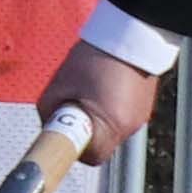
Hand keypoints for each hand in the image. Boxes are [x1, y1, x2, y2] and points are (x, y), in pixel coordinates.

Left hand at [43, 44, 160, 156]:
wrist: (131, 35)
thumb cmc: (94, 58)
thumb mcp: (58, 85)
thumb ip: (48, 111)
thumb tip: (49, 124)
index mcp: (109, 125)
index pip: (89, 157)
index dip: (72, 150)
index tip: (61, 141)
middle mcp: (128, 127)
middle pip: (99, 144)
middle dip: (81, 131)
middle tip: (70, 109)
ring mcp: (139, 117)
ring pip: (108, 131)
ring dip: (95, 119)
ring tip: (88, 93)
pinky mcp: (143, 107)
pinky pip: (119, 117)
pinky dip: (108, 110)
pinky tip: (101, 89)